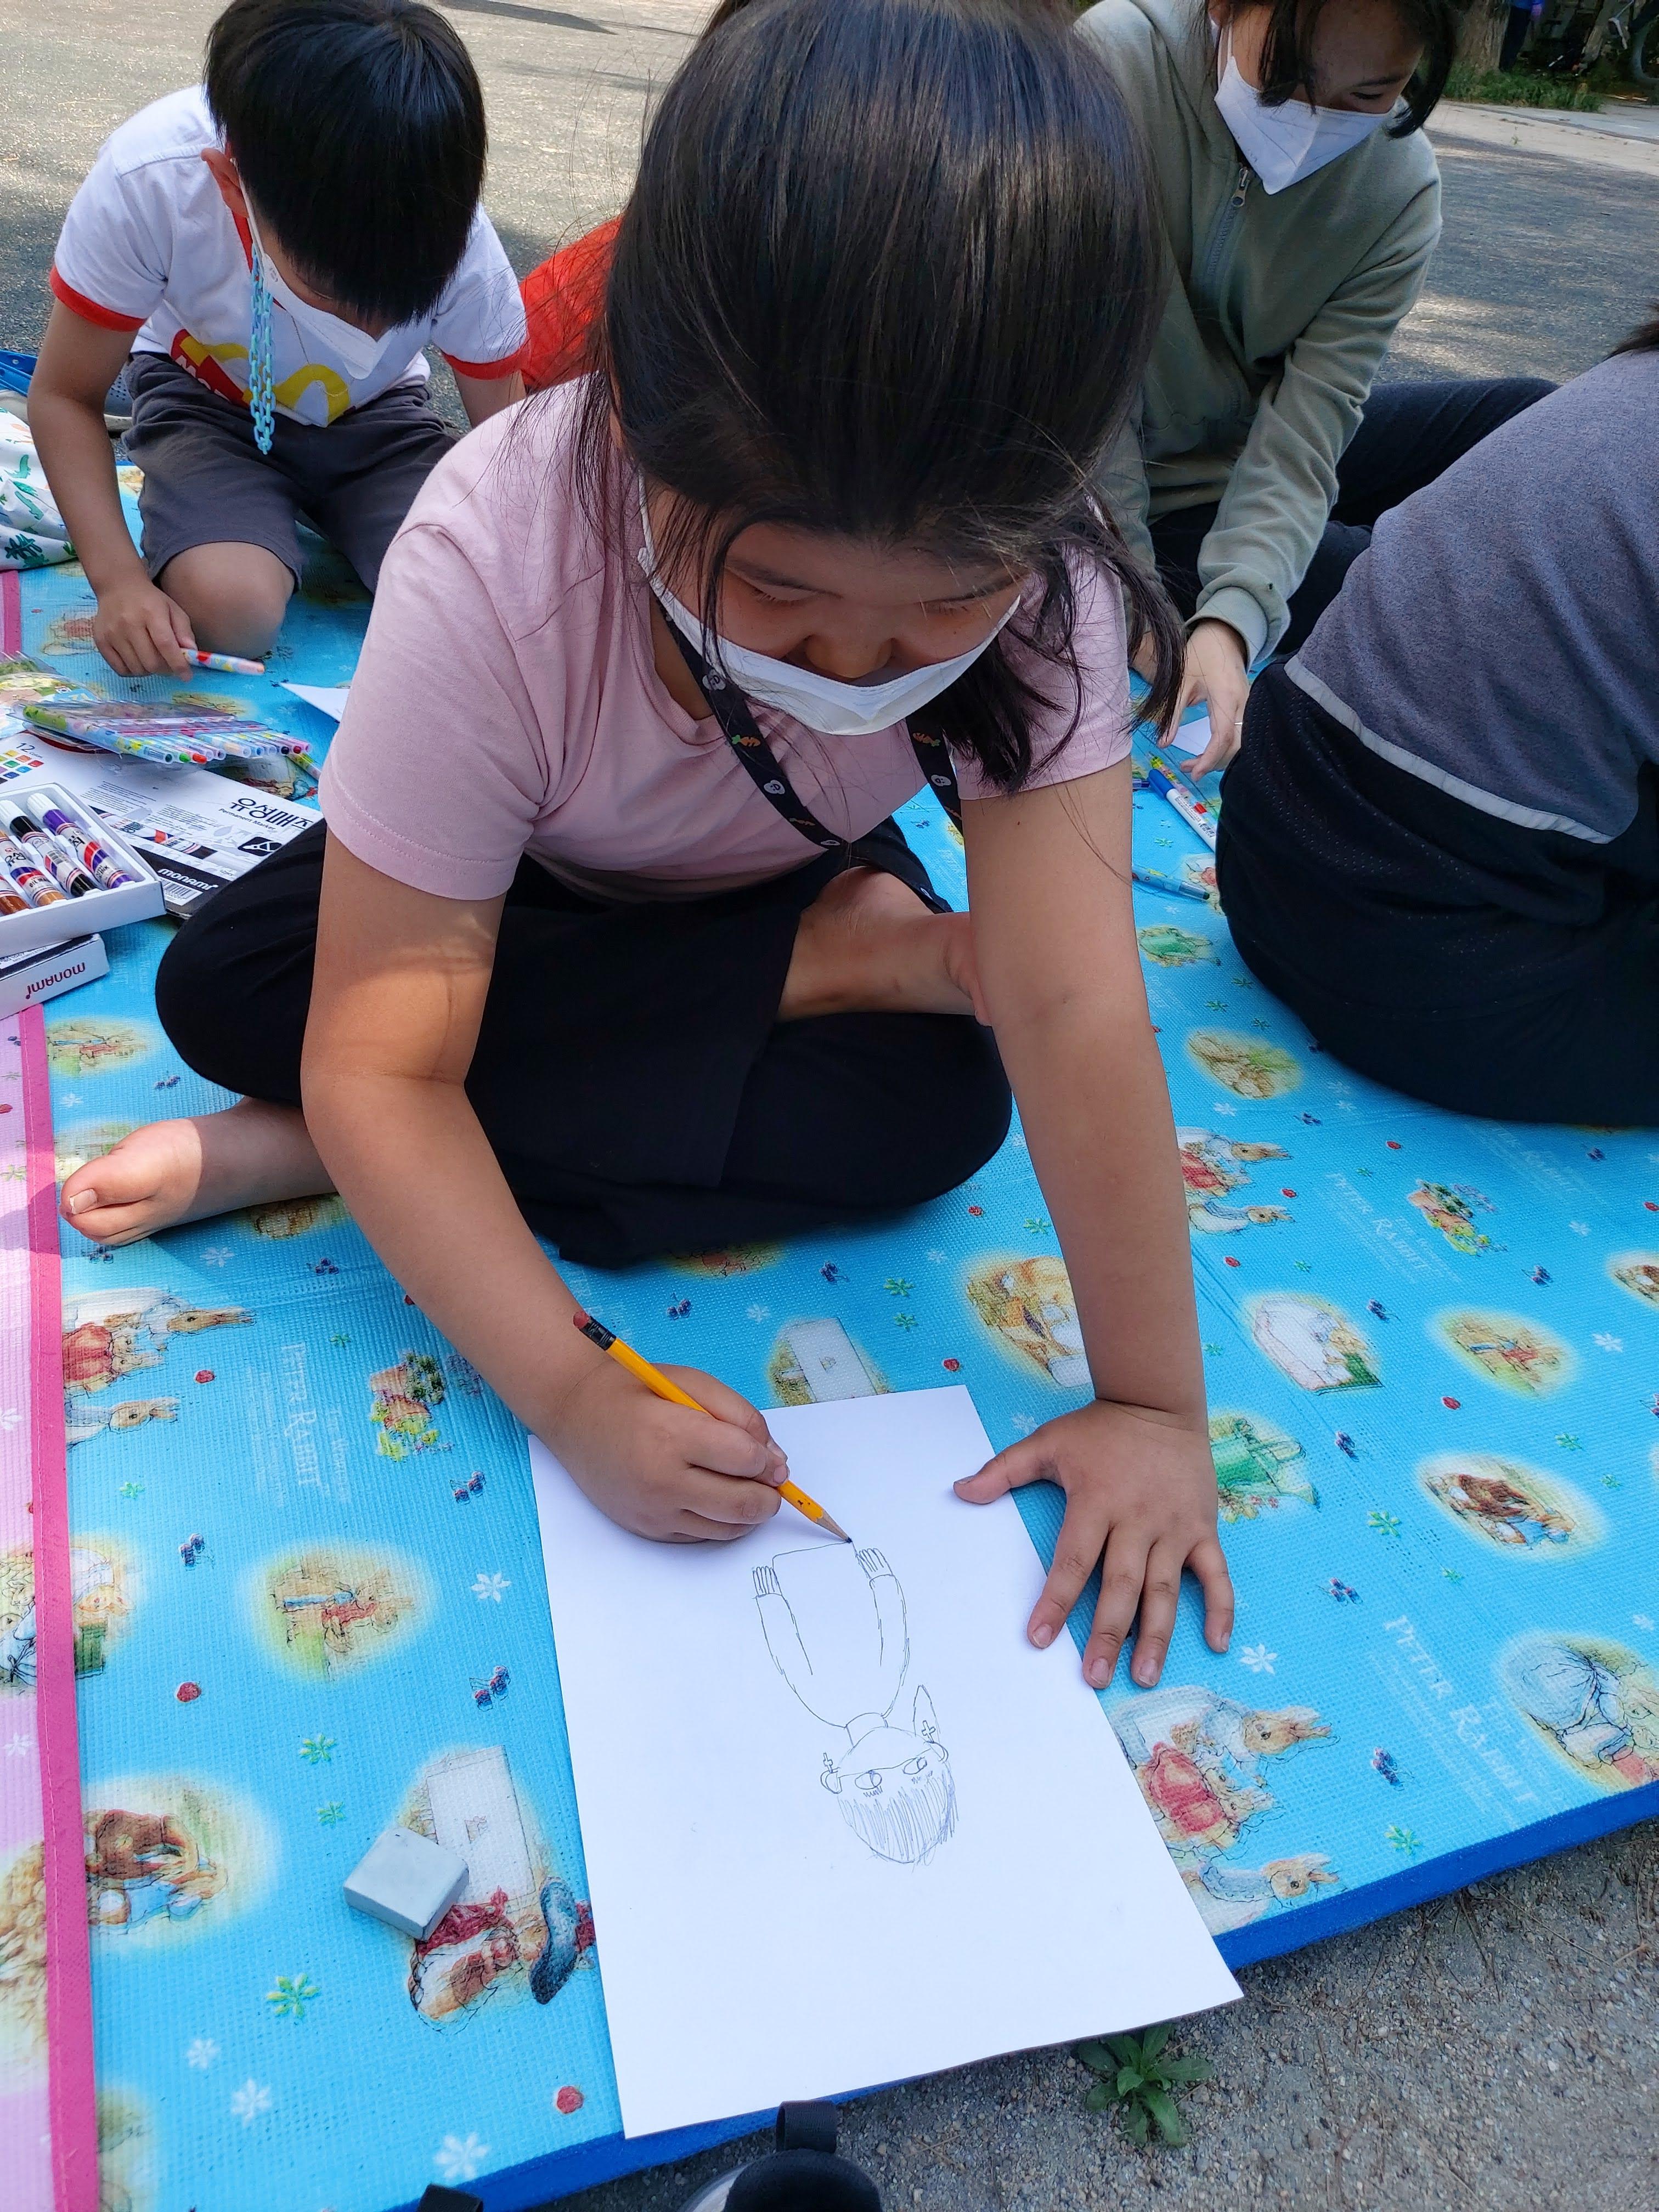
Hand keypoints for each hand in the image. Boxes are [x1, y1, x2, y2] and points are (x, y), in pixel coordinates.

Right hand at [92, 572, 195, 677]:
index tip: (186, 675)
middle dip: (165, 669)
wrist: (118, 587)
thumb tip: (192, 654)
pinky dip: (133, 671)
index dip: (178, 664)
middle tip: (168, 664)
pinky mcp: (101, 641)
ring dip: (149, 670)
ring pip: (137, 669)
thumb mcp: (173, 610)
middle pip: (151, 662)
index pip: (165, 645)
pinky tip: (138, 660)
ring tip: (152, 659)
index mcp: (151, 613)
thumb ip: (184, 632)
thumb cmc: (150, 601)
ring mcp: (112, 633)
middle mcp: (129, 623)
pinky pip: (120, 669)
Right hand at [548, 1356, 787, 1541]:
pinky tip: (717, 1498)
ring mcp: (652, 1510)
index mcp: (672, 1435)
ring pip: (726, 1528)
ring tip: (748, 1489)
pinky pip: (701, 1536)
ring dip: (751, 1513)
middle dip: (770, 1495)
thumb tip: (776, 1460)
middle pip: (742, 1504)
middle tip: (774, 1481)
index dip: (768, 1459)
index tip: (769, 1455)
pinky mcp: (646, 1529)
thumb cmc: (636, 1391)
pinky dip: (720, 1522)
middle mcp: (661, 1480)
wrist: (574, 1413)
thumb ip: (740, 1415)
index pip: (744, 1460)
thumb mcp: (692, 1384)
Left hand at [954, 1398, 1232, 1690]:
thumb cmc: (1099, 1429)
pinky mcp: (1204, 1528)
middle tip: (1094, 1677)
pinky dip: (1221, 1609)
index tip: (1038, 1638)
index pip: (1073, 1561)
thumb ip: (1003, 1470)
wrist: (1159, 1401)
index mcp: (1097, 1502)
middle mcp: (1137, 1520)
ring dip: (1156, 1635)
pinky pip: (1217, 1574)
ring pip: (1166, 1589)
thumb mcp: (1047, 1443)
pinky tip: (1215, 1644)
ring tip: (1144, 1675)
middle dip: (1107, 1633)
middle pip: (1121, 1585)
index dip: (1055, 1601)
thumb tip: (958, 1490)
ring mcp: (1175, 1527)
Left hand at [1171, 619, 1249, 780]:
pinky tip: (1207, 752)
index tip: (1194, 773)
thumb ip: (1172, 715)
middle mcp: (1243, 704)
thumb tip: (1162, 743)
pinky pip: (1240, 734)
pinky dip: (1224, 748)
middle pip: (1235, 745)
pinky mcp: (1248, 708)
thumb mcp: (1180, 683)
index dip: (1210, 759)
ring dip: (1218, 757)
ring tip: (1192, 762)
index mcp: (1226, 697)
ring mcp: (1248, 706)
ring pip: (1240, 743)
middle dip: (1213, 762)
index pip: (1222, 737)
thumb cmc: (1200, 655)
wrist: (1223, 636)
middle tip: (1187, 768)